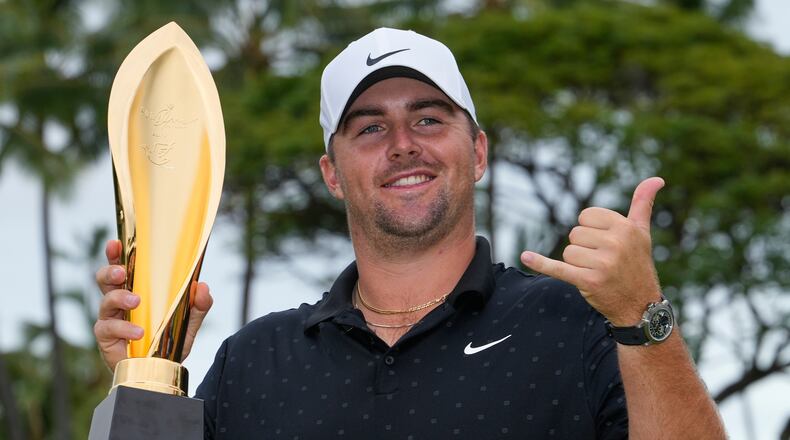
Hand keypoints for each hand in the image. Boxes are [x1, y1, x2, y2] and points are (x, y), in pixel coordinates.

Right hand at [93, 239, 212, 370]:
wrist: (162, 370)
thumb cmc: (169, 340)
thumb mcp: (189, 321)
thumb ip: (198, 305)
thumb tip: (202, 287)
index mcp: (135, 289)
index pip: (123, 267)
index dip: (116, 254)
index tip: (115, 244)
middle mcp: (119, 302)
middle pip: (104, 279)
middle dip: (110, 271)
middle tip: (123, 273)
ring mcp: (110, 319)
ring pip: (105, 302)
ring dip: (119, 297)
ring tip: (136, 301)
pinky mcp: (106, 339)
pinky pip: (108, 328)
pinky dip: (123, 328)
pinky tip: (138, 332)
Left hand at [520, 177, 664, 325]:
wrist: (640, 305)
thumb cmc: (637, 264)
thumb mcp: (642, 233)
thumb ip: (642, 204)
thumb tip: (657, 178)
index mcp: (625, 228)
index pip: (586, 216)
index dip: (591, 230)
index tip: (606, 244)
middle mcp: (615, 243)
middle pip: (575, 234)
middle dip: (584, 248)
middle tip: (604, 262)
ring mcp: (602, 264)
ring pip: (568, 252)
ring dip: (577, 264)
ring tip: (598, 272)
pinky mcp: (588, 281)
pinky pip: (558, 268)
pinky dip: (541, 263)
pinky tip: (525, 257)